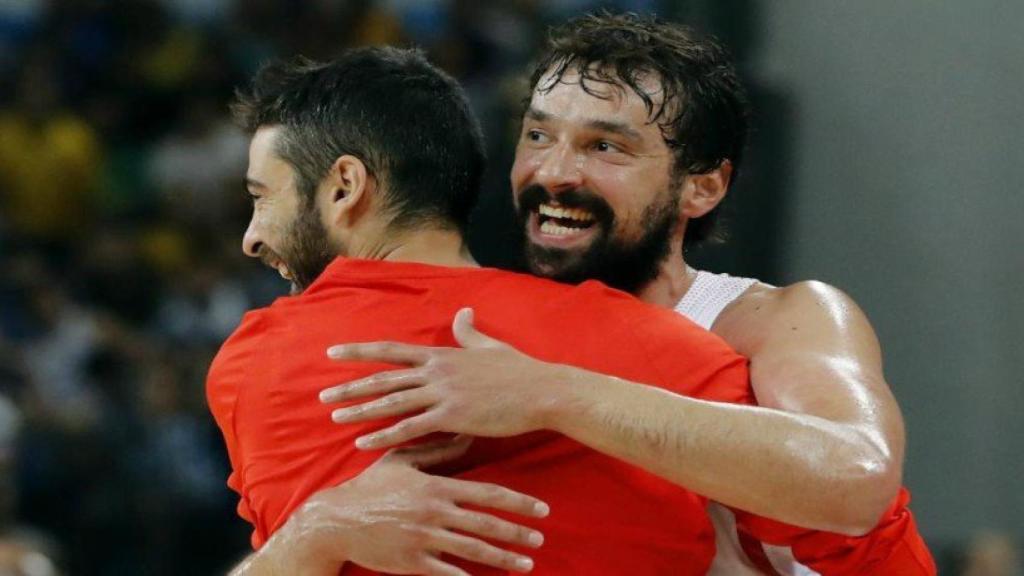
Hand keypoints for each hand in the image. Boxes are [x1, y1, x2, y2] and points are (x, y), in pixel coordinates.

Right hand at [260, 435, 548, 575]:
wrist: (336, 520)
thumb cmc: (372, 486)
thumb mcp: (402, 460)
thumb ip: (436, 449)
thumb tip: (466, 434)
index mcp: (436, 487)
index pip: (486, 494)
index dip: (517, 501)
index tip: (542, 508)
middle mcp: (434, 513)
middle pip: (485, 524)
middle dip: (517, 532)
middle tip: (541, 537)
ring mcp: (423, 539)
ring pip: (472, 551)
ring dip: (503, 558)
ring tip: (527, 563)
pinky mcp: (412, 563)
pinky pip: (447, 574)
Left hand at [322, 308, 571, 449]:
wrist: (541, 390)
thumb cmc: (519, 370)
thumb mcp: (490, 346)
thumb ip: (470, 332)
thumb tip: (463, 313)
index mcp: (441, 354)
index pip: (391, 350)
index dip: (360, 351)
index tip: (332, 353)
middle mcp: (436, 371)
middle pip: (383, 378)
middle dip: (350, 386)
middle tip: (322, 395)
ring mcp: (442, 393)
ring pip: (391, 402)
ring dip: (360, 411)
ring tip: (334, 417)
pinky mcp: (452, 416)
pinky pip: (409, 427)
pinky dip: (384, 435)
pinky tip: (364, 442)